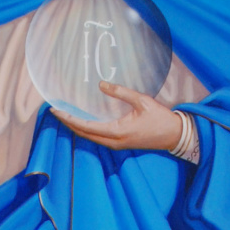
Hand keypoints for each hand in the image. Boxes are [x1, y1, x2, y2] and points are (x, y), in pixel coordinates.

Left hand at [51, 81, 182, 150]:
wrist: (174, 135)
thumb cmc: (160, 118)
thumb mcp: (142, 101)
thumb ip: (121, 92)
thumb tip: (101, 84)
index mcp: (117, 132)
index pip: (86, 126)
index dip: (69, 118)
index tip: (56, 111)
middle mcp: (114, 141)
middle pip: (84, 134)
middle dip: (68, 123)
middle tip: (55, 112)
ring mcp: (117, 145)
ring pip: (90, 138)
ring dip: (76, 127)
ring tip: (65, 115)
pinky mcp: (120, 144)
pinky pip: (98, 138)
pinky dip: (86, 130)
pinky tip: (82, 122)